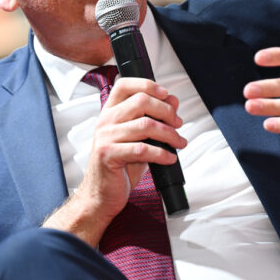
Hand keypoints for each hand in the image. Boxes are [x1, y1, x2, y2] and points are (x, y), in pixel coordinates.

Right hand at [44, 78, 185, 245]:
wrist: (100, 195)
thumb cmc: (120, 166)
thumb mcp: (138, 139)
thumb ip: (153, 118)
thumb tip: (172, 101)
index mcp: (110, 112)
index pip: (125, 85)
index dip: (148, 85)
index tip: (166, 95)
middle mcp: (105, 120)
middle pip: (141, 101)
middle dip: (166, 111)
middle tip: (178, 124)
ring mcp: (105, 137)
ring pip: (145, 125)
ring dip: (169, 134)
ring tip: (179, 143)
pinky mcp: (108, 155)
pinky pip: (142, 149)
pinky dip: (161, 154)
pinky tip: (170, 158)